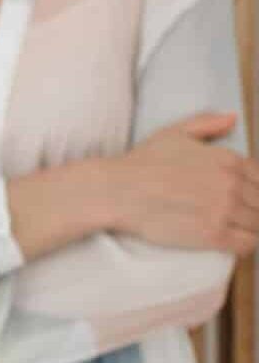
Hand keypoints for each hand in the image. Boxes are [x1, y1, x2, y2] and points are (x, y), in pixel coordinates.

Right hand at [107, 112, 258, 253]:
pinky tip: (233, 240)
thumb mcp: (174, 133)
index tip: (244, 196)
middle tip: (237, 213)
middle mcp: (232, 184)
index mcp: (229, 160)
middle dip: (254, 208)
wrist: (117, 191)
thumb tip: (232, 118)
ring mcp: (224, 210)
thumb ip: (207, 124)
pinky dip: (246, 244)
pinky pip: (248, 244)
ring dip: (251, 226)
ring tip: (235, 227)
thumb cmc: (142, 163)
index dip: (254, 188)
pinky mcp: (213, 235)